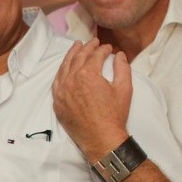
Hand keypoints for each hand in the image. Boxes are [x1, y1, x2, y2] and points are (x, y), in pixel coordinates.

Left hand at [52, 38, 132, 159]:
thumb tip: (119, 55)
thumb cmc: (114, 114)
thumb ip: (122, 68)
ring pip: (64, 68)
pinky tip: (65, 68)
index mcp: (87, 74)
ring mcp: (61, 91)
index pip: (95, 56)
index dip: (103, 49)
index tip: (108, 48)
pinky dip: (62, 72)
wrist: (101, 138)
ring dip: (71, 55)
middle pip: (77, 58)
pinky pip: (57, 83)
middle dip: (86, 48)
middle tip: (92, 42)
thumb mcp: (124, 89)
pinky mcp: (57, 102)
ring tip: (76, 47)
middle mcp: (71, 80)